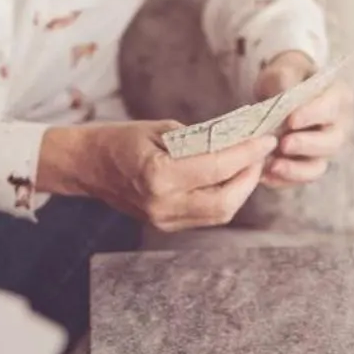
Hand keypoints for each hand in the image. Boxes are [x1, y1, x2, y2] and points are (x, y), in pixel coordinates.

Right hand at [38, 121, 274, 232]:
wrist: (88, 165)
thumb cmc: (121, 139)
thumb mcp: (162, 129)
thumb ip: (200, 139)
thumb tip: (239, 140)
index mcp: (157, 176)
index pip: (217, 167)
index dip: (247, 153)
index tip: (266, 139)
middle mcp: (162, 204)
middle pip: (225, 202)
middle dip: (249, 177)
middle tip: (260, 154)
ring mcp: (163, 220)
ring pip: (219, 213)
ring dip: (240, 190)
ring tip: (249, 165)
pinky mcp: (166, 224)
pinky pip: (206, 215)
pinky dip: (224, 197)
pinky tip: (230, 178)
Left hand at [252, 51, 353, 189]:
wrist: (279, 92)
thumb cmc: (287, 77)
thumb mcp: (284, 69)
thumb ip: (285, 78)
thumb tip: (283, 93)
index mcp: (339, 97)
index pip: (331, 108)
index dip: (313, 115)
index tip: (291, 120)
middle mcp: (338, 126)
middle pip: (331, 142)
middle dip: (306, 145)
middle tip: (284, 144)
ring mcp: (324, 150)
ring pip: (318, 167)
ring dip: (295, 170)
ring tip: (272, 166)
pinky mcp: (308, 165)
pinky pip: (299, 179)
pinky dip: (282, 181)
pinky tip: (264, 177)